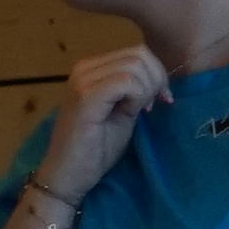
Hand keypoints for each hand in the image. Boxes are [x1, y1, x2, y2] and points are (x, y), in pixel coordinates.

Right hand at [33, 47, 175, 204]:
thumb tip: (158, 76)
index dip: (157, 73)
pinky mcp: (86, 97)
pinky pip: (127, 82)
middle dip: (157, 79)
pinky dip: (139, 96)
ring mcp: (83, 81)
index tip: (159, 100)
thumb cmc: (94, 150)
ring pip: (135, 65)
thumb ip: (136, 90)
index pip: (136, 52)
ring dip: (147, 89)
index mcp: (91, 69)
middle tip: (153, 106)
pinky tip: (134, 113)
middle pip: (138, 54)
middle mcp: (84, 69)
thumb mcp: (123, 112)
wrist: (68, 177)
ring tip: (141, 112)